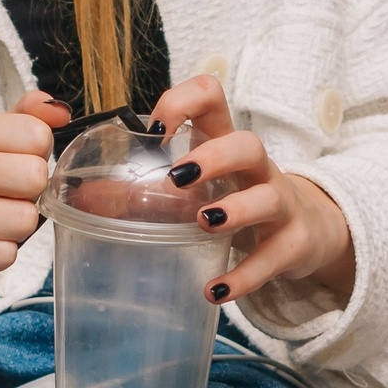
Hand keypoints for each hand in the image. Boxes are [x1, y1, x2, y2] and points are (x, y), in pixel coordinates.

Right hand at [0, 90, 67, 339]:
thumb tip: (61, 111)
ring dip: (17, 228)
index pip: (34, 134)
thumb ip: (26, 120)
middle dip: (31, 194)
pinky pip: (4, 255)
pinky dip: (1, 254)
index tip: (12, 166)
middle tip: (4, 198)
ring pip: (23, 219)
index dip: (37, 156)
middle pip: (33, 176)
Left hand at [148, 76, 355, 306]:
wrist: (307, 231)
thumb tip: (79, 197)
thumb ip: (140, 190)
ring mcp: (280, 203)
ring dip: (235, 209)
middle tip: (177, 177)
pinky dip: (244, 276)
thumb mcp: (198, 186)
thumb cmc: (236, 198)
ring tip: (203, 224)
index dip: (183, 100)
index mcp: (223, 142)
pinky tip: (215, 291)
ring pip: (268, 196)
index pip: (211, 96)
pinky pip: (273, 258)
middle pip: (246, 143)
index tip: (154, 128)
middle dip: (213, 156)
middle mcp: (256, 168)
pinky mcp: (293, 243)